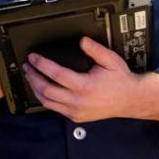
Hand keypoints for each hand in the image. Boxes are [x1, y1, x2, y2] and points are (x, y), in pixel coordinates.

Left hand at [22, 36, 142, 122]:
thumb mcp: (110, 60)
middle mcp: (78, 101)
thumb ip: (95, 49)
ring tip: (30, 76)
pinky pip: (54, 108)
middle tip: (27, 66)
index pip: (55, 74)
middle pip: (45, 90)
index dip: (41, 64)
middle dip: (32, 76)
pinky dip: (45, 98)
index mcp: (85, 86)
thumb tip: (81, 41)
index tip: (33, 57)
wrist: (131, 100)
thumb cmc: (121, 80)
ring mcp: (76, 111)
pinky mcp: (76, 117)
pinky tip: (42, 88)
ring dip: (35, 88)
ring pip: (47, 102)